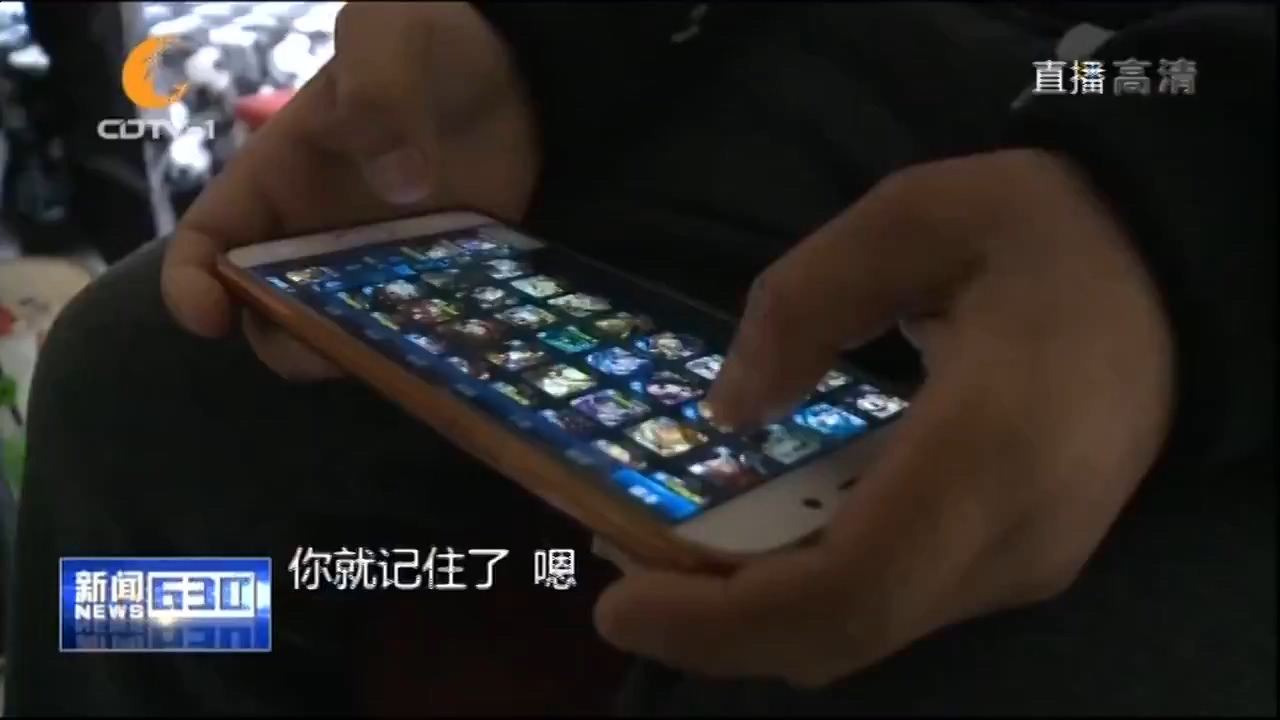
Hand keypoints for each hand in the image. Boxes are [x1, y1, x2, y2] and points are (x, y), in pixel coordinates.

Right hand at [162, 1, 536, 379]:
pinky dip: (424, 347)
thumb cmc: (429, 38)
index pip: (205, 241)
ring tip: (395, 351)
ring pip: (345, 335)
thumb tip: (399, 182)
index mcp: (277, 178)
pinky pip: (417, 330)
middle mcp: (317, 234)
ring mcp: (379, 263)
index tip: (210, 317)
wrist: (518, 65)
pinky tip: (447, 346)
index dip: (190, 286)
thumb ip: (379, 89)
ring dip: (359, 354)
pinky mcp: (437, 279)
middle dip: (287, 342)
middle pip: (270, 313)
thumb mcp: (389, 33)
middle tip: (329, 344)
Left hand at [594, 149, 1174, 685]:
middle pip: (842, 635)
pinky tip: (755, 542)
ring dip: (756, 616)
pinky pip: (894, 605)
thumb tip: (730, 412)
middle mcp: (1012, 538)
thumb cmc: (1044, 234)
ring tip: (669, 555)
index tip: (620, 604)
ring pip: (864, 634)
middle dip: (717, 628)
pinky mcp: (1020, 563)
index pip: (846, 587)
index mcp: (990, 448)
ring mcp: (1024, 565)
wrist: (1168, 276)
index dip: (722, 619)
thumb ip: (804, 303)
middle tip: (622, 577)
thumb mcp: (915, 215)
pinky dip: (808, 595)